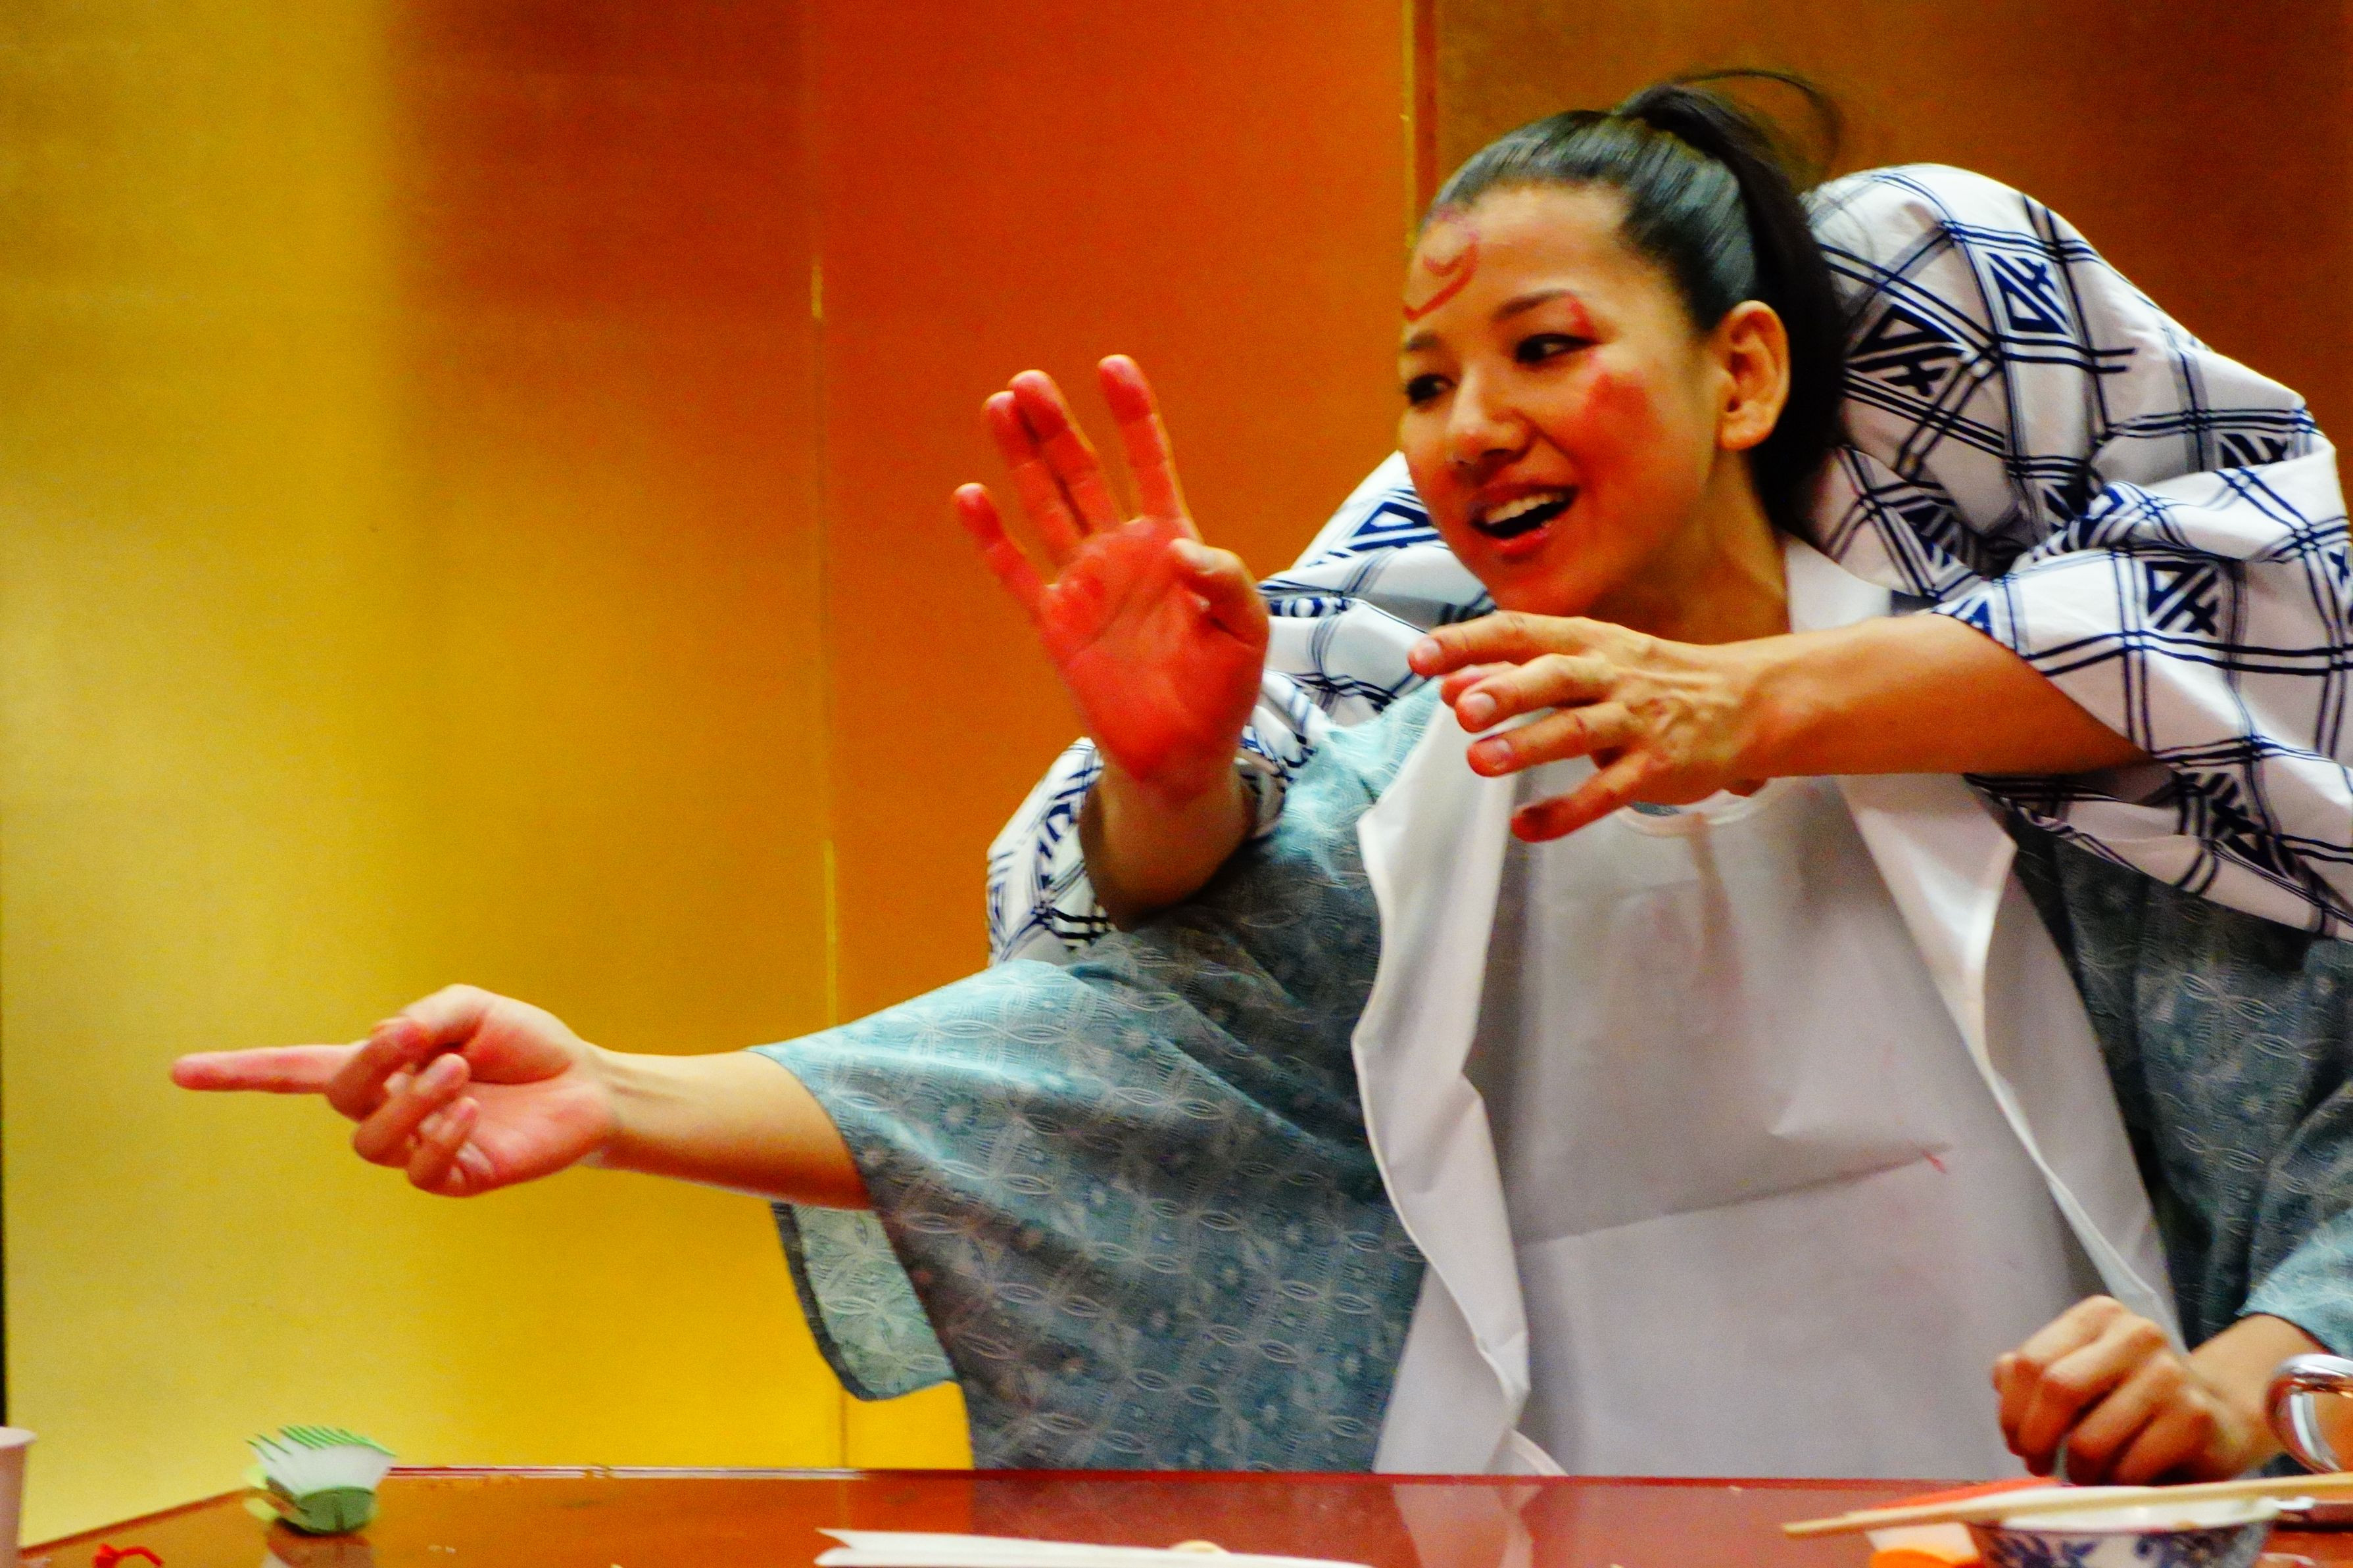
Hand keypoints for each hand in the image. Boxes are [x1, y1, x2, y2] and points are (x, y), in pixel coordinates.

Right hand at [172, 984, 618, 1197]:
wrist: (586, 1085)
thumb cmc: (526, 1045)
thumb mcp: (475, 1009)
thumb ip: (427, 1014)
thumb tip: (383, 1035)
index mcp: (384, 1066)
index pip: (297, 1071)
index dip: (241, 1072)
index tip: (180, 1072)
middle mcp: (390, 1110)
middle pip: (339, 1097)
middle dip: (370, 1066)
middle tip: (419, 1039)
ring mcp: (418, 1149)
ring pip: (372, 1139)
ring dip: (409, 1099)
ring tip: (458, 1071)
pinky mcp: (454, 1177)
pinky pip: (419, 1169)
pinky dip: (440, 1134)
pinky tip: (472, 1109)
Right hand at [954, 355, 1267, 807]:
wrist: (1181, 755)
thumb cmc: (1221, 690)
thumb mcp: (1245, 632)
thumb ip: (1226, 584)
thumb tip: (1184, 549)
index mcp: (1172, 542)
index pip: (1150, 465)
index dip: (1133, 418)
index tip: (1113, 369)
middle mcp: (1122, 552)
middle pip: (1083, 475)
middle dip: (1058, 428)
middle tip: (1029, 382)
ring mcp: (1084, 584)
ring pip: (1046, 506)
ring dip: (1022, 459)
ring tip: (999, 407)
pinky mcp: (1054, 623)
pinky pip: (1016, 572)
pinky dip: (992, 538)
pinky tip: (970, 496)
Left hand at [1408, 613, 1777, 838]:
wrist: (1742, 703)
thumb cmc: (1647, 680)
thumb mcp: (1585, 663)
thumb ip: (1516, 673)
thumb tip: (1448, 686)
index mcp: (1587, 642)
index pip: (1520, 632)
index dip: (1469, 642)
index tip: (1421, 658)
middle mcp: (1611, 676)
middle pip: (1555, 676)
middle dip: (1508, 690)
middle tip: (1463, 710)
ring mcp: (1636, 722)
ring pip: (1579, 731)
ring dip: (1529, 746)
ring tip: (1481, 762)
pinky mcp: (1656, 768)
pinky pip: (1607, 793)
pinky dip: (1566, 813)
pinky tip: (1526, 828)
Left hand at [1994, 1297, 2268, 1483]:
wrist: (2216, 1419)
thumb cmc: (2131, 1397)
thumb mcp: (2080, 1373)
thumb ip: (2034, 1372)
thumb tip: (2001, 1378)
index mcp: (2098, 1315)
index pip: (2030, 1361)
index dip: (2012, 1410)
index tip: (2014, 1440)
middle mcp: (2136, 1333)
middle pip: (2057, 1390)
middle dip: (2035, 1438)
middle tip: (2037, 1463)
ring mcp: (2170, 1373)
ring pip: (2090, 1438)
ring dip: (2077, 1469)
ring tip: (2081, 1474)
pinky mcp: (2193, 1418)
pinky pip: (2129, 1466)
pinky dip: (2114, 1482)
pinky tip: (2118, 1479)